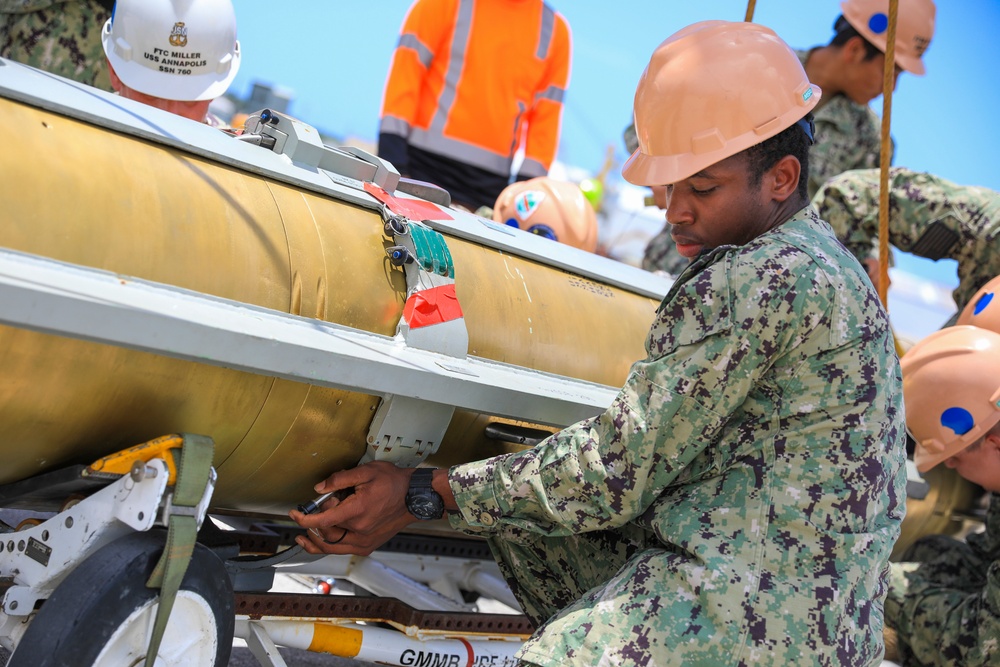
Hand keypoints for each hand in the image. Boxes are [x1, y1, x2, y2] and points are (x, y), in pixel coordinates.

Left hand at [289, 461, 415, 555]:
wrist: (414, 498)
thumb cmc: (394, 483)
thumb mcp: (367, 471)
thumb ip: (340, 479)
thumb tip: (320, 487)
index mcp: (358, 511)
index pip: (323, 521)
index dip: (305, 518)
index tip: (295, 514)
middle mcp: (360, 531)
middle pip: (324, 534)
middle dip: (313, 522)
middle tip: (316, 509)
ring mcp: (364, 541)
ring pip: (331, 547)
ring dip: (315, 540)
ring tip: (305, 534)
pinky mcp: (368, 546)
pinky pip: (342, 550)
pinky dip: (329, 546)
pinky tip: (323, 539)